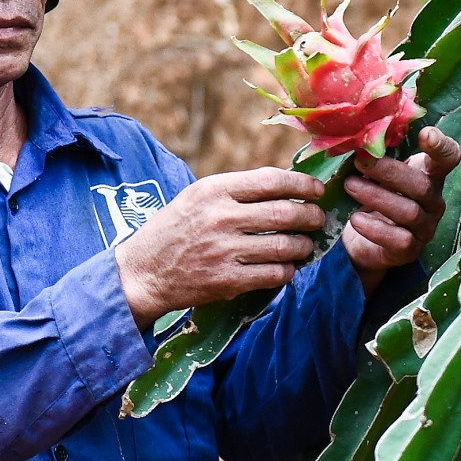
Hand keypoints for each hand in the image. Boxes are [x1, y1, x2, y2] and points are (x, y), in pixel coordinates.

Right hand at [111, 168, 326, 327]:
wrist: (142, 272)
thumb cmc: (173, 230)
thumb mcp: (196, 197)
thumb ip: (236, 191)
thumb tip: (284, 186)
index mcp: (213, 190)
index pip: (270, 180)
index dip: (301, 185)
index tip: (316, 190)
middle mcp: (220, 217)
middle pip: (284, 213)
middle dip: (310, 217)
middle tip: (317, 219)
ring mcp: (224, 250)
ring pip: (285, 246)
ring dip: (303, 246)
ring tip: (305, 245)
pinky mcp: (227, 280)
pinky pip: (273, 274)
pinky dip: (287, 271)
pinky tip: (285, 268)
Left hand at [340, 126, 460, 293]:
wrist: (362, 240)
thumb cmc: (372, 195)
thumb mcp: (374, 173)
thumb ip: (373, 155)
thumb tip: (353, 135)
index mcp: (428, 175)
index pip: (447, 158)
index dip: (441, 146)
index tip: (426, 133)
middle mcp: (432, 201)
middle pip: (421, 185)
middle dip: (389, 172)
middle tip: (360, 161)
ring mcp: (424, 227)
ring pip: (409, 211)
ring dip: (376, 196)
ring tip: (349, 185)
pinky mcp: (410, 249)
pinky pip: (399, 239)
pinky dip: (374, 228)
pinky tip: (355, 218)